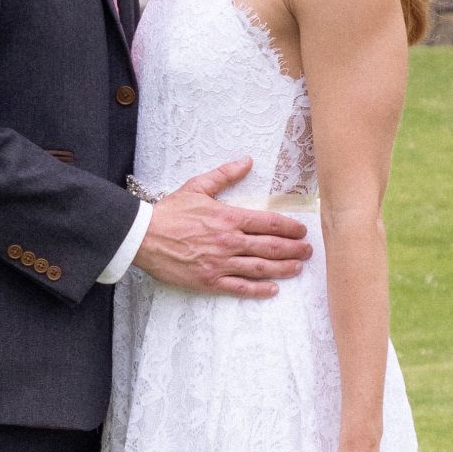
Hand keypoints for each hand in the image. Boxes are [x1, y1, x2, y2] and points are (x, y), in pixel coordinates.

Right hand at [132, 158, 311, 299]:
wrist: (143, 237)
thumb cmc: (170, 212)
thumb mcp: (197, 187)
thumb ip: (225, 175)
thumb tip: (247, 161)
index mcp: (228, 218)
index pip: (268, 223)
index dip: (289, 227)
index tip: (302, 230)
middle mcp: (229, 242)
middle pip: (270, 247)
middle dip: (293, 249)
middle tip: (309, 250)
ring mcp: (220, 263)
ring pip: (260, 268)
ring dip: (283, 269)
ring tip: (298, 268)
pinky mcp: (209, 281)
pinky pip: (239, 288)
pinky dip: (258, 290)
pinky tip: (272, 290)